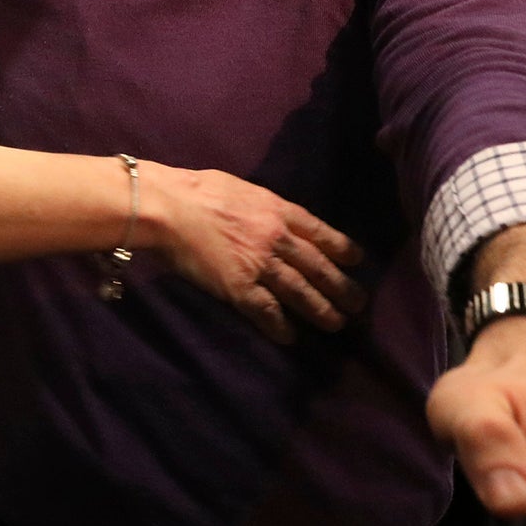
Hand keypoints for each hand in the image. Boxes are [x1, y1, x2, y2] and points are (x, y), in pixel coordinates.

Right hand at [141, 165, 366, 342]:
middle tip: (357, 304)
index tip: (356, 261)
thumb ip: (262, 206)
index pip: (321, 232)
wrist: (168, 208)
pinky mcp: (238, 287)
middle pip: (318, 267)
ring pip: (300, 292)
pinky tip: (289, 337)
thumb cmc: (196, 190)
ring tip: (335, 323)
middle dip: (341, 287)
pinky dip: (280, 326)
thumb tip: (271, 216)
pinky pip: (266, 311)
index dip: (342, 249)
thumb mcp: (241, 188)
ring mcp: (260, 265)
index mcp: (278, 210)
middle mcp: (277, 239)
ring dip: (321, 310)